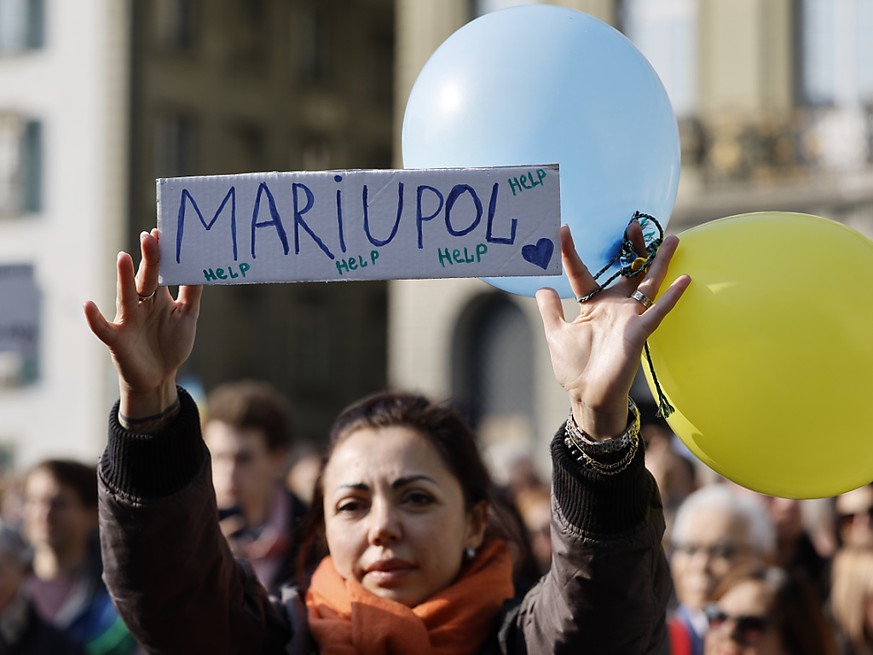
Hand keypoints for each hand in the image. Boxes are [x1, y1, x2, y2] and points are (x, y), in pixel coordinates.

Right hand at [83, 229, 202, 421]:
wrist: (159, 377)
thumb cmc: (172, 343)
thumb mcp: (187, 315)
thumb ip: (192, 292)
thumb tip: (201, 265)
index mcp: (159, 297)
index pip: (159, 271)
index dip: (161, 254)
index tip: (162, 232)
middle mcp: (141, 304)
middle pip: (145, 278)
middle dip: (148, 259)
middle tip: (150, 236)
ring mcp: (128, 320)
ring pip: (125, 295)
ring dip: (124, 277)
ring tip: (123, 257)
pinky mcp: (117, 339)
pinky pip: (103, 328)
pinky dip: (94, 318)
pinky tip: (88, 305)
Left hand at [536, 224, 689, 439]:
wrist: (587, 396)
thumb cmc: (574, 367)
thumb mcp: (556, 333)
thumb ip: (550, 310)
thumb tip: (541, 287)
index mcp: (593, 306)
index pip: (583, 273)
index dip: (572, 252)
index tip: (563, 229)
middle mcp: (614, 307)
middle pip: (626, 271)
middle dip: (632, 249)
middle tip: (634, 224)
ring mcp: (629, 319)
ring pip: (647, 284)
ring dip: (658, 262)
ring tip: (671, 238)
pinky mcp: (639, 333)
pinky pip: (657, 313)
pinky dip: (671, 298)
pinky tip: (685, 280)